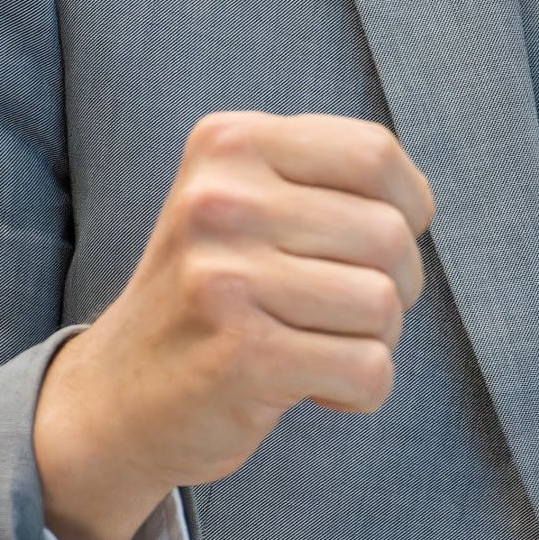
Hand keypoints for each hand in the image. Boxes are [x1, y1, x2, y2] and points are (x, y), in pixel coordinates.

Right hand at [30, 112, 432, 539]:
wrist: (120, 395)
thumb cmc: (214, 294)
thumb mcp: (246, 201)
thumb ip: (325, 180)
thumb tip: (418, 202)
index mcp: (230, 144)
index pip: (374, 152)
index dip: (407, 205)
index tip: (376, 246)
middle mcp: (221, 200)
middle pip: (389, 234)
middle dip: (396, 284)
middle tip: (345, 311)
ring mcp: (226, 278)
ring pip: (383, 305)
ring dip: (375, 340)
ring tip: (321, 345)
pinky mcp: (243, 356)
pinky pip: (367, 369)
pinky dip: (360, 390)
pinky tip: (313, 387)